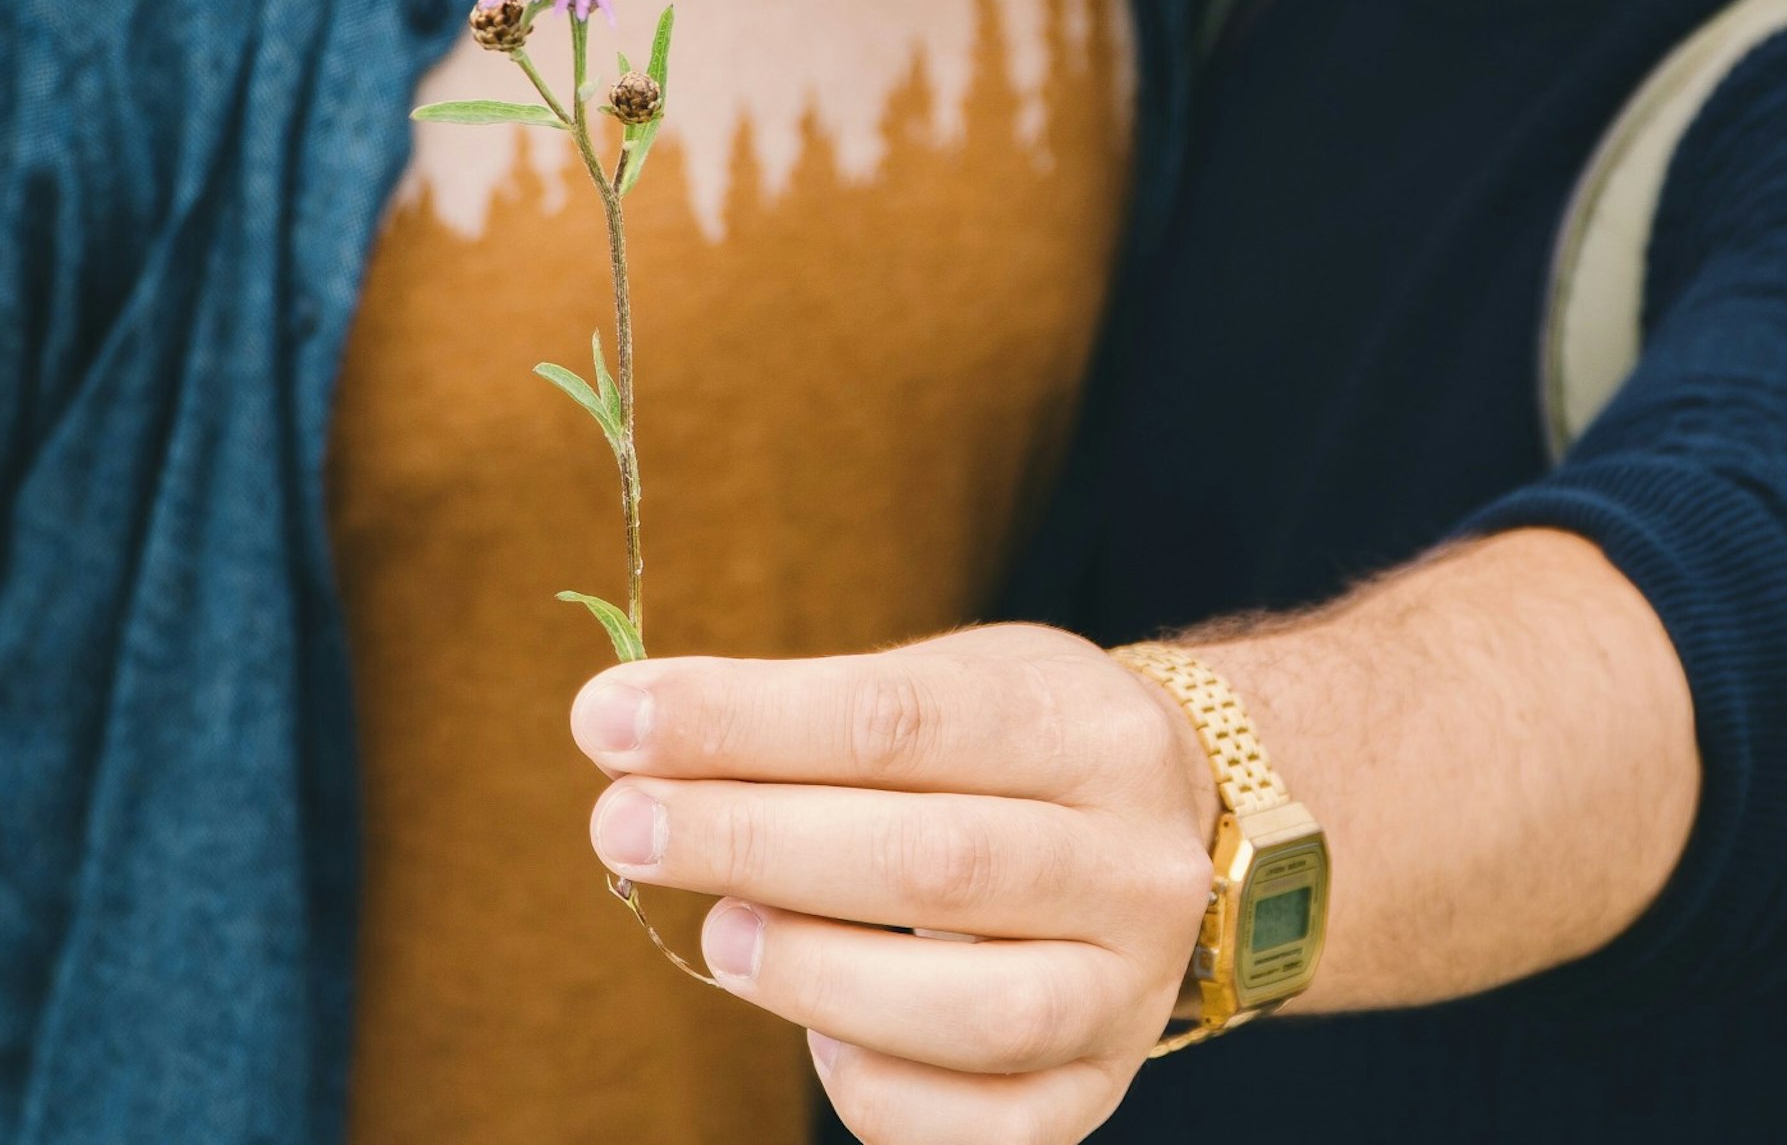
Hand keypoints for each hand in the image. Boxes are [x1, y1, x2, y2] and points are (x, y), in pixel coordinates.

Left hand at [575, 626, 1220, 1144]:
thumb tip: (631, 731)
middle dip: (753, 842)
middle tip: (623, 823)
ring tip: (721, 932)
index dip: (746, 721)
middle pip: (936, 863)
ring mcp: (1129, 991)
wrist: (1172, 836)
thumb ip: (811, 714)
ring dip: (814, 972)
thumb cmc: (1017, 752)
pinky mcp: (1096, 1092)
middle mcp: (1137, 866)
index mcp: (1097, 734)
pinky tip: (819, 1030)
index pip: (903, 720)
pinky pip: (984, 1129)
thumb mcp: (952, 686)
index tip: (614, 718)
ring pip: (977, 1012)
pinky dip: (874, 1086)